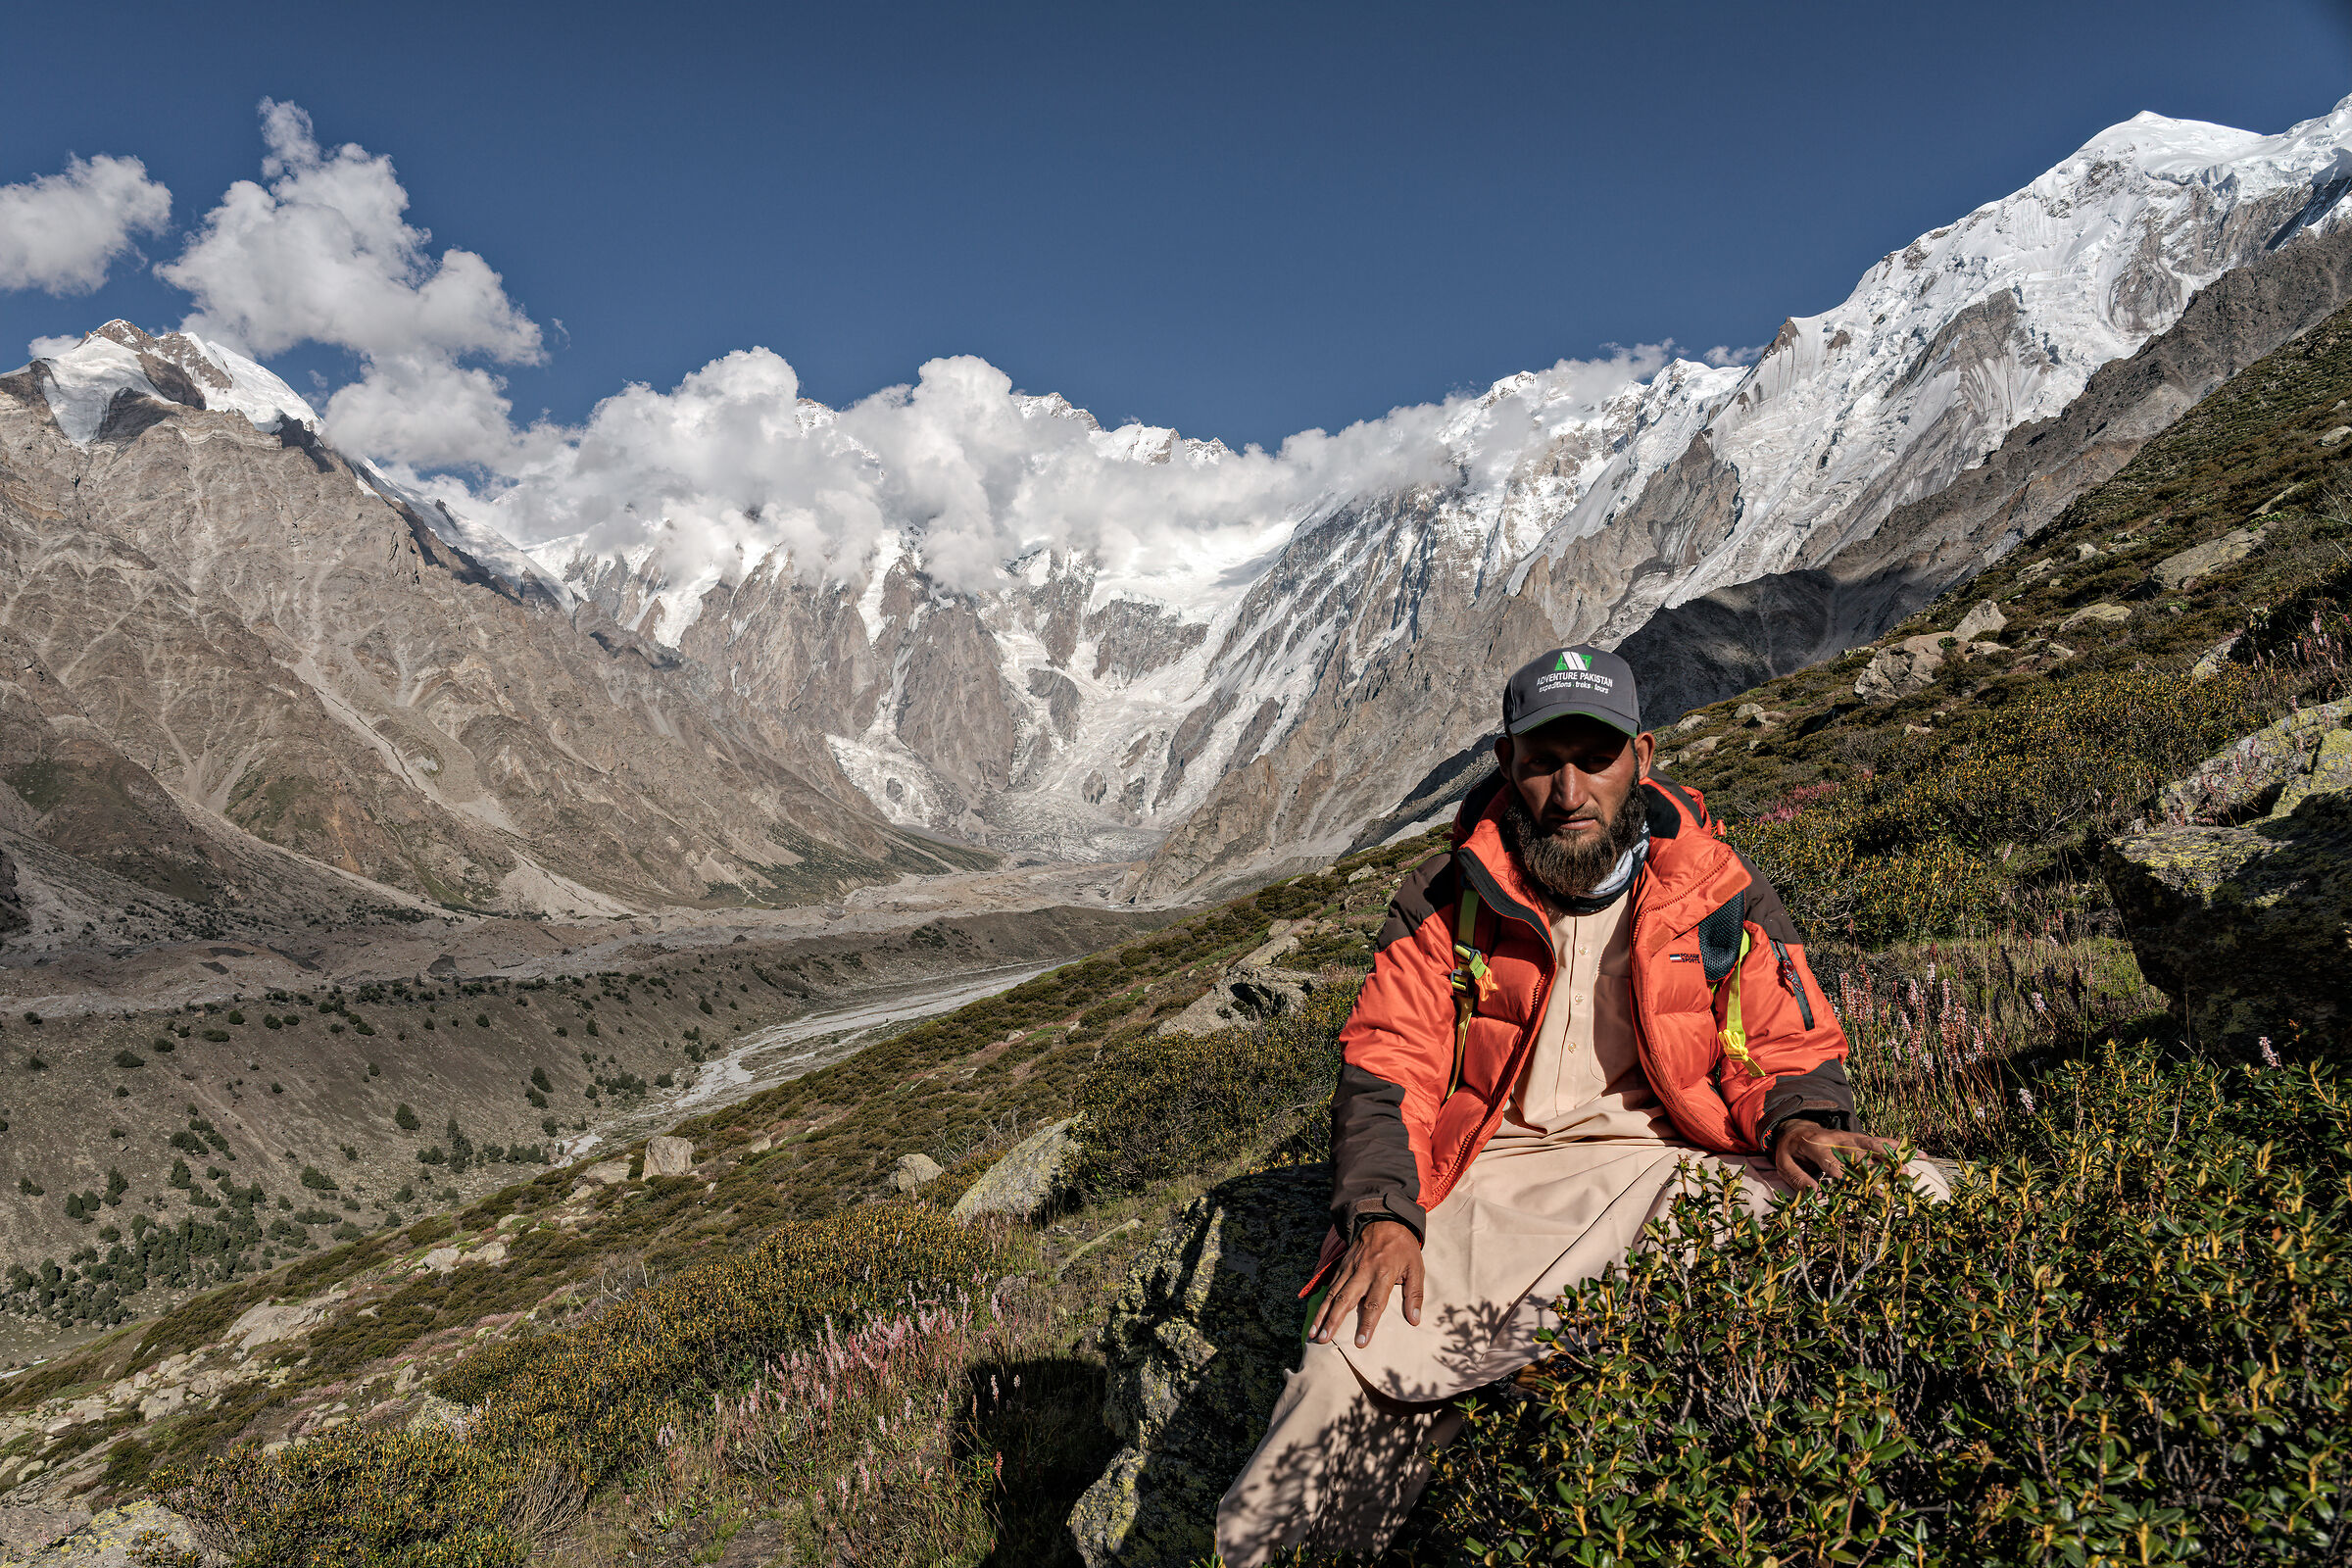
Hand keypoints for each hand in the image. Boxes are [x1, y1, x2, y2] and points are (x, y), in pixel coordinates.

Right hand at [1309, 1220, 1424, 1348]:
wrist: (1384, 1219)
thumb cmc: (1403, 1247)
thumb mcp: (1416, 1267)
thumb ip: (1414, 1294)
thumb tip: (1414, 1320)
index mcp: (1383, 1274)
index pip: (1374, 1304)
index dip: (1367, 1324)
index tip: (1361, 1342)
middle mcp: (1362, 1273)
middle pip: (1345, 1300)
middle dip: (1333, 1322)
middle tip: (1324, 1340)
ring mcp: (1349, 1269)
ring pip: (1332, 1295)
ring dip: (1322, 1316)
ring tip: (1314, 1334)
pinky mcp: (1342, 1266)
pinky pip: (1330, 1286)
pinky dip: (1322, 1303)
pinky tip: (1317, 1317)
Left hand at [1771, 1120, 1900, 1192]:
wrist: (1796, 1127)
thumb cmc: (1791, 1149)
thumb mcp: (1783, 1163)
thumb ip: (1798, 1179)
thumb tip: (1815, 1195)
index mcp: (1815, 1144)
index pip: (1829, 1159)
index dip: (1839, 1172)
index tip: (1849, 1185)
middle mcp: (1836, 1139)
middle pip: (1856, 1154)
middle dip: (1872, 1168)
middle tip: (1887, 1184)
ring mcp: (1849, 1138)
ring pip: (1872, 1145)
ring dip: (1890, 1156)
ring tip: (1906, 1168)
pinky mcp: (1858, 1139)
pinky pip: (1880, 1142)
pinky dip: (1899, 1147)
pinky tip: (1917, 1154)